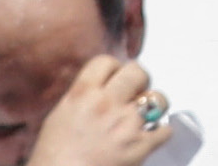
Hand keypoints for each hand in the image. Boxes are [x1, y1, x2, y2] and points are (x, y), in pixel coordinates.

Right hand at [29, 55, 168, 165]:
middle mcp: (106, 103)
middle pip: (137, 72)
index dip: (114, 68)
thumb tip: (98, 93)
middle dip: (138, 80)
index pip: (106, 62)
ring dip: (154, 106)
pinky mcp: (139, 147)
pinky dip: (161, 132)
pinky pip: (165, 129)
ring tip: (146, 114)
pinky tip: (153, 136)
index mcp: (82, 94)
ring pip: (157, 98)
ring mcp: (125, 124)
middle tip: (135, 92)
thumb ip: (81, 100)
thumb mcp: (58, 118)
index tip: (115, 76)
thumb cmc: (52, 159)